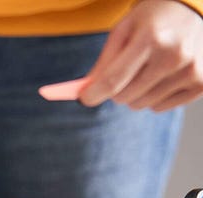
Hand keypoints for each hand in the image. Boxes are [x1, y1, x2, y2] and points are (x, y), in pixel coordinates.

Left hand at [81, 0, 202, 110]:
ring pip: (141, 105)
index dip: (94, 94)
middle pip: (125, 97)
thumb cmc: (154, 20)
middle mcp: (174, 56)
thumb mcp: (124, 30)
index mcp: (151, 39)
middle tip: (125, 72)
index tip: (85, 98)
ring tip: (148, 69)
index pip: (113, 80)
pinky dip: (155, 97)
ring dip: (137, 93)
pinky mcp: (201, 84)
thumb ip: (104, 62)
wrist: (195, 10)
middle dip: (116, 90)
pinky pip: (160, 108)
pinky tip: (164, 76)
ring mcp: (192, 71)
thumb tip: (87, 92)